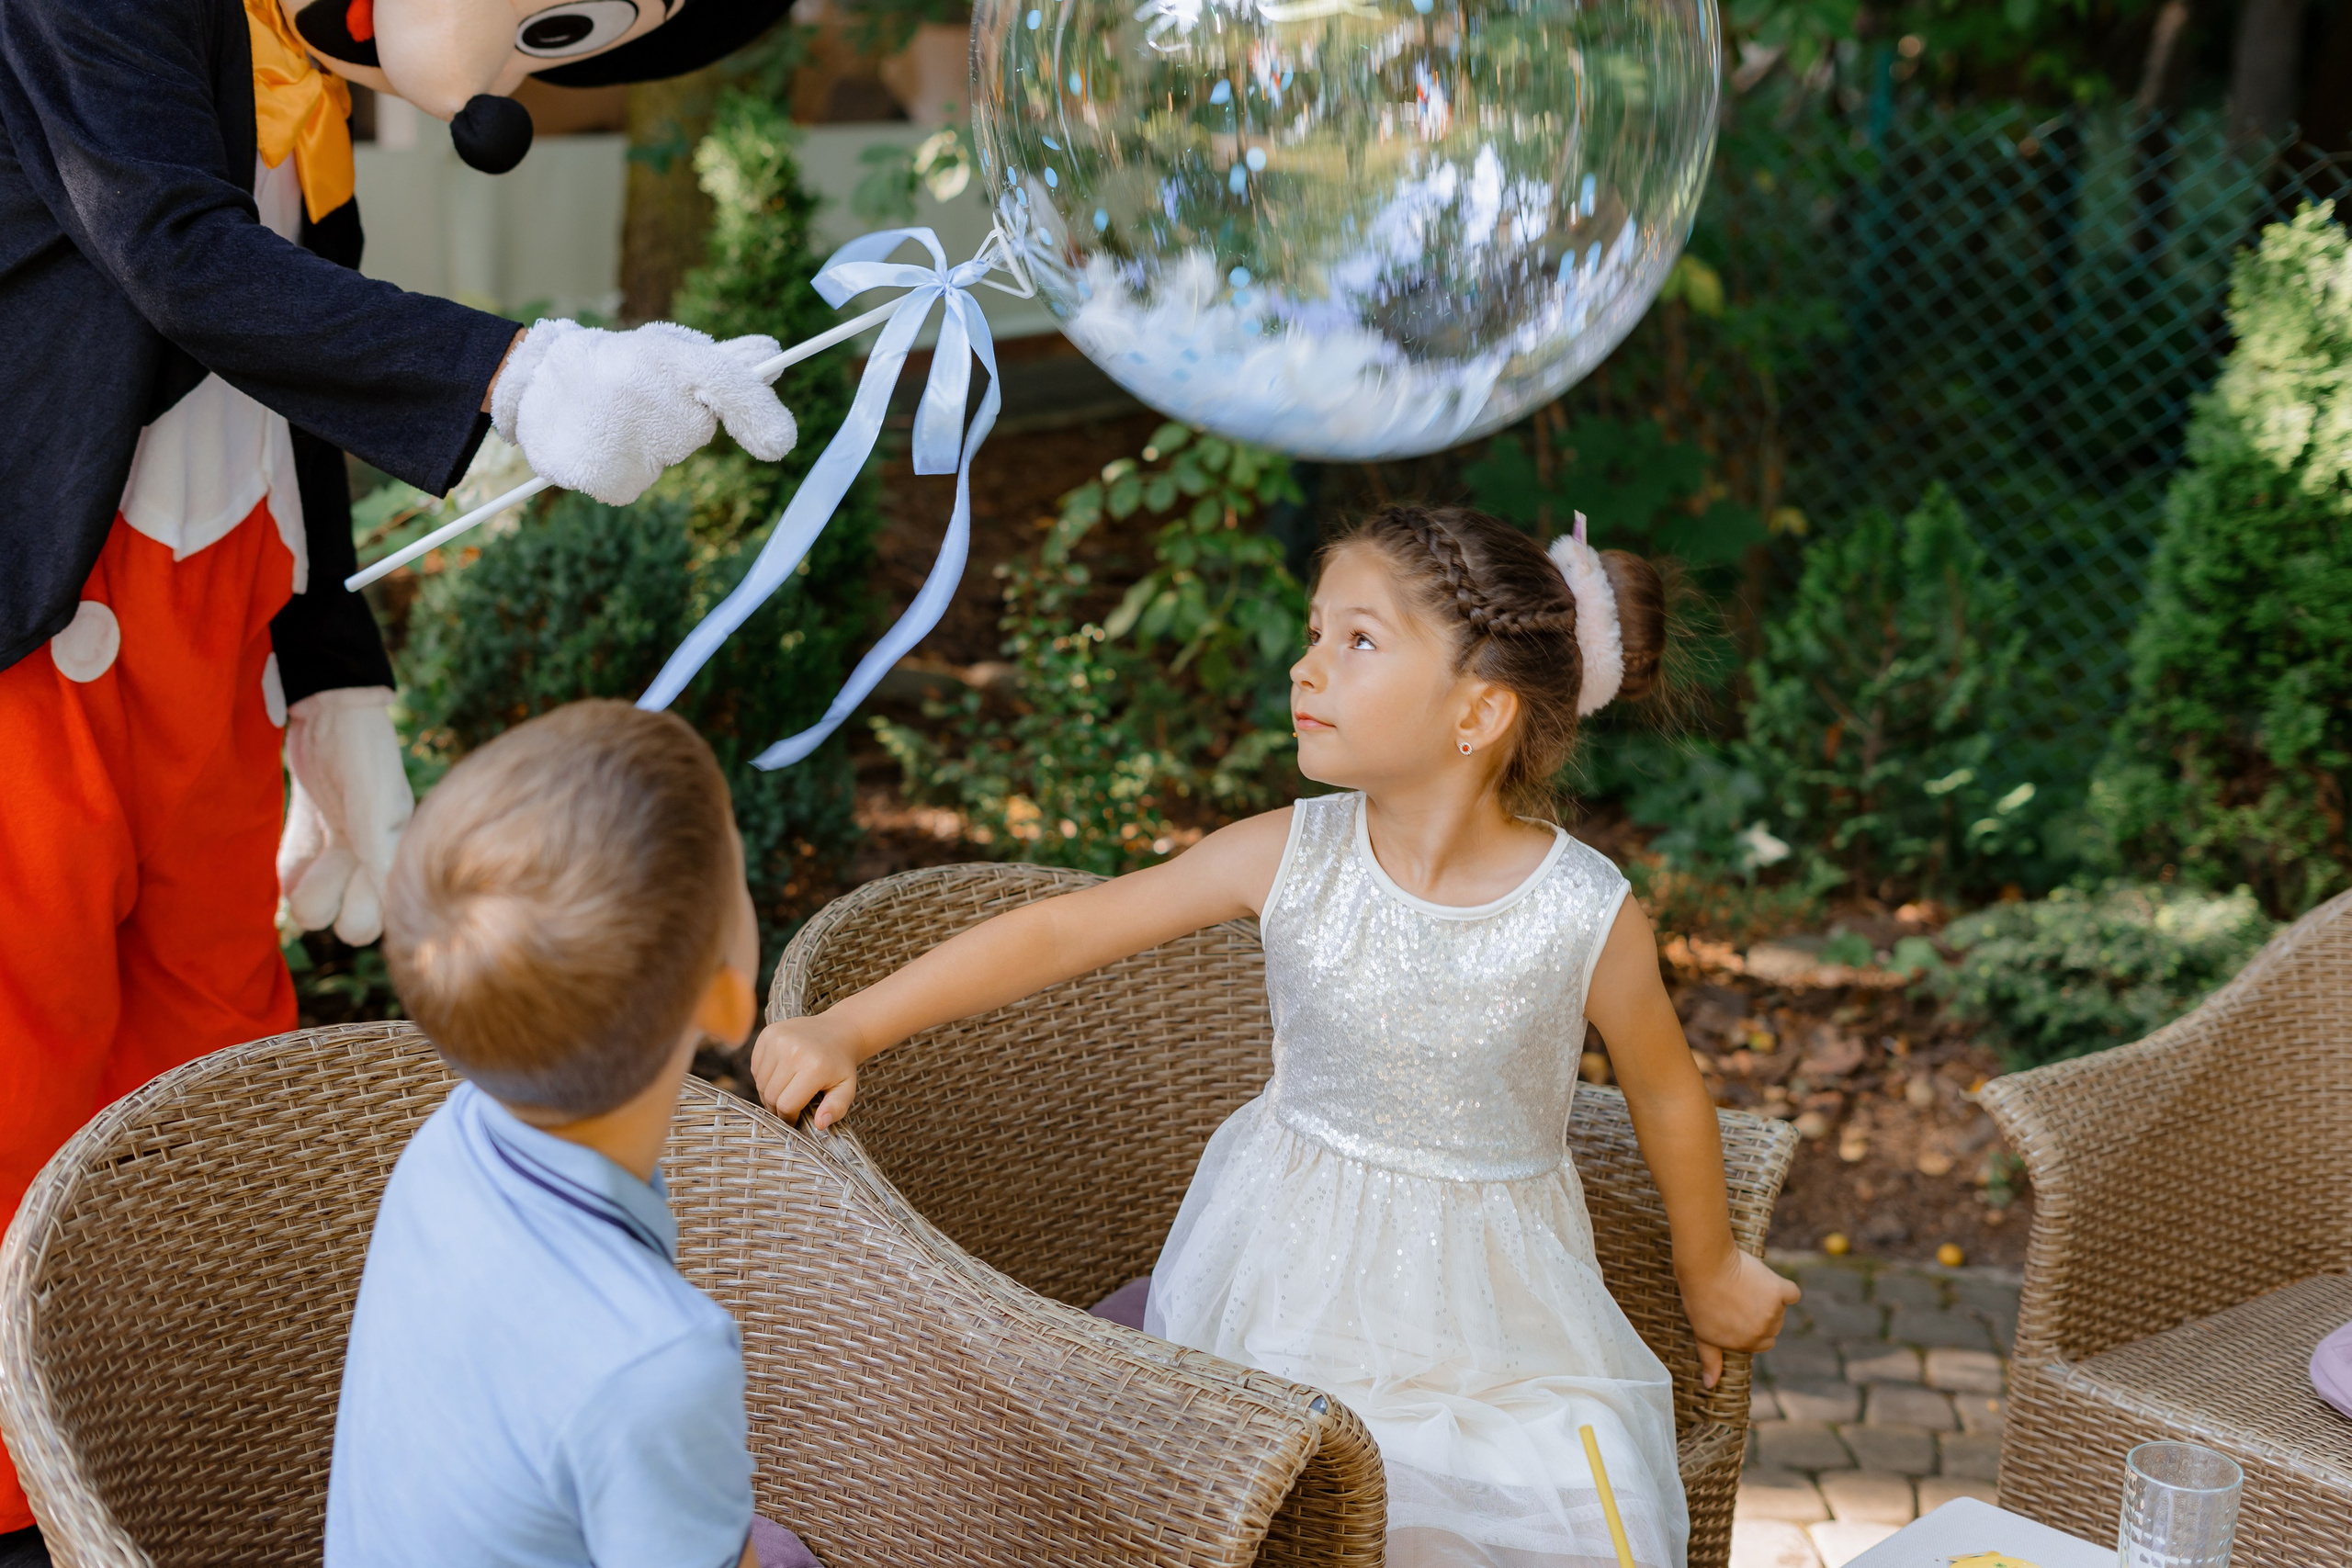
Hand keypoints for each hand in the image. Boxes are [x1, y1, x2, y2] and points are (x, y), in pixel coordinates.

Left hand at [277, 687, 413, 945]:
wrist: (329, 713)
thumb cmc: (362, 755)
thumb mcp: (376, 804)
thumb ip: (381, 851)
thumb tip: (390, 902)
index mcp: (396, 859)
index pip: (380, 920)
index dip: (361, 909)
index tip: (353, 872)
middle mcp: (371, 865)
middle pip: (349, 924)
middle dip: (331, 903)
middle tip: (330, 863)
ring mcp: (340, 855)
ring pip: (317, 907)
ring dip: (308, 888)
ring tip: (313, 852)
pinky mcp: (311, 840)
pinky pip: (292, 880)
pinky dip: (290, 873)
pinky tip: (296, 848)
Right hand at [491, 319, 797, 505]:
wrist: (530, 380)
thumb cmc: (616, 363)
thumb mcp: (666, 351)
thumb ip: (723, 362)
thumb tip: (773, 356)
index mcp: (669, 358)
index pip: (725, 382)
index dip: (757, 411)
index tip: (782, 444)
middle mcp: (648, 397)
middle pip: (695, 430)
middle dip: (676, 420)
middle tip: (636, 398)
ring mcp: (624, 438)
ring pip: (663, 461)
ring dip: (646, 447)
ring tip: (610, 417)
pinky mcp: (603, 476)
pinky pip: (632, 483)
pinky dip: (620, 469)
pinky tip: (597, 441)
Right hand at [750, 1012, 864, 1129]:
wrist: (838, 1030)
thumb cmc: (840, 1065)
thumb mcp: (846, 1089)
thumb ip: (835, 1109)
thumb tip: (820, 1125)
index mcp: (814, 1067)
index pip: (786, 1105)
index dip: (789, 1118)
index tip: (795, 1119)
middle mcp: (793, 1050)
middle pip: (770, 1095)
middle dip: (777, 1108)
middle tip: (788, 1108)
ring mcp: (777, 1039)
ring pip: (760, 1083)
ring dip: (769, 1093)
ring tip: (784, 1091)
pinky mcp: (768, 1034)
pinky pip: (755, 1067)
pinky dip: (763, 1077)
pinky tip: (779, 1075)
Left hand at [1679, 1250, 1800, 1388]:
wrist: (1704, 1267)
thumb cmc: (1699, 1298)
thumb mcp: (1702, 1333)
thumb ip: (1710, 1359)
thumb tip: (1710, 1385)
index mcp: (1746, 1344)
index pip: (1764, 1342)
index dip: (1752, 1327)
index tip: (1739, 1312)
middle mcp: (1762, 1332)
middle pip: (1774, 1326)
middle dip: (1761, 1314)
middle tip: (1739, 1297)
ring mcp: (1772, 1312)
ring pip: (1781, 1309)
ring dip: (1769, 1298)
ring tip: (1744, 1286)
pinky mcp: (1779, 1291)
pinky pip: (1792, 1293)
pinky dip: (1784, 1289)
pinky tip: (1767, 1281)